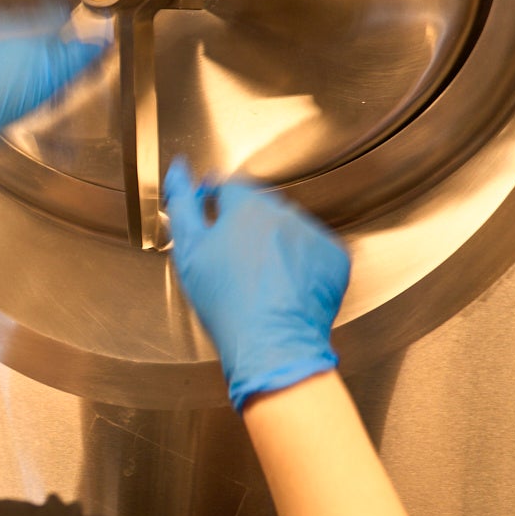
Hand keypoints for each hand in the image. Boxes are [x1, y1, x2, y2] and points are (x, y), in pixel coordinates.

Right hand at [163, 158, 350, 407]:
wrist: (271, 344)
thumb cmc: (227, 303)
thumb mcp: (190, 251)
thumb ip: (182, 205)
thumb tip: (180, 171)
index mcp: (246, 205)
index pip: (229, 186)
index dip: (217, 200)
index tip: (212, 215)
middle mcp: (284, 212)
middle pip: (261, 208)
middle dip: (247, 227)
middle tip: (232, 261)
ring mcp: (313, 235)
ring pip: (289, 230)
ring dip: (275, 245)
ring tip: (259, 281)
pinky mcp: (334, 258)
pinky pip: (314, 252)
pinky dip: (302, 265)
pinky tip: (284, 288)